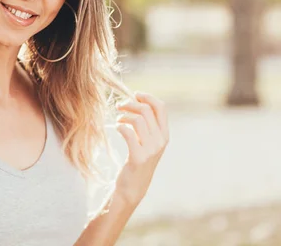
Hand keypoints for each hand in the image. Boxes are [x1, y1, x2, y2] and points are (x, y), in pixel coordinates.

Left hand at [113, 92, 169, 206]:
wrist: (133, 186)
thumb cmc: (137, 159)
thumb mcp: (147, 141)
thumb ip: (147, 124)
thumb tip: (137, 100)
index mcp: (164, 135)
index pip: (161, 107)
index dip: (147, 97)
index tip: (134, 94)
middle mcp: (160, 141)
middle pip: (146, 110)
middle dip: (130, 104)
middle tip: (119, 106)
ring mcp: (151, 150)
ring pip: (138, 120)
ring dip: (124, 115)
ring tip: (118, 119)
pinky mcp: (138, 158)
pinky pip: (128, 133)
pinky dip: (120, 126)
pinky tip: (116, 128)